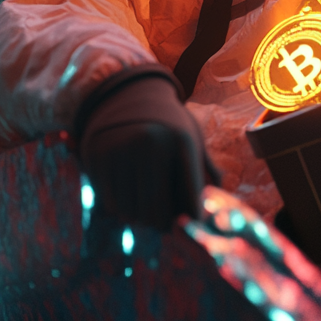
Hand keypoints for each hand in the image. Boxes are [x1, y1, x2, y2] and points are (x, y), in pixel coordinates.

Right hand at [79, 75, 205, 230]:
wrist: (129, 95)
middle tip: (165, 225)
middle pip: (159, 209)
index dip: (193, 216)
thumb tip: (221, 192)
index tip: (191, 225)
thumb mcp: (191, 135)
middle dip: (164, 223)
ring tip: (149, 212)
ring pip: (134, 211)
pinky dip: (123, 211)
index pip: (191, 192)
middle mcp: (151, 143)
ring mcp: (123, 150)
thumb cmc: (168, 123)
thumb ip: (205, 165)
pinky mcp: (99, 157)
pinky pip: (113, 204)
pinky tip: (131, 201)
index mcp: (181, 139)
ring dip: (142, 219)